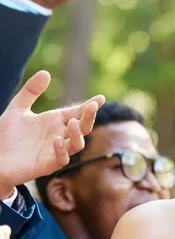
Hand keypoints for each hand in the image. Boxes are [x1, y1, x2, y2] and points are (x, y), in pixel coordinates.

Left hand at [0, 71, 104, 199]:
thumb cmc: (7, 135)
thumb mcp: (17, 108)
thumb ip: (31, 91)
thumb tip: (46, 73)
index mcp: (55, 122)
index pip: (78, 113)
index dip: (90, 106)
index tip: (101, 98)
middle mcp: (60, 136)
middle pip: (83, 128)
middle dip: (89, 118)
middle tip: (92, 107)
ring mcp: (56, 151)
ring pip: (77, 144)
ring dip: (78, 135)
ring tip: (73, 123)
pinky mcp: (47, 165)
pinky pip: (61, 160)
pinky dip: (62, 151)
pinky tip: (56, 141)